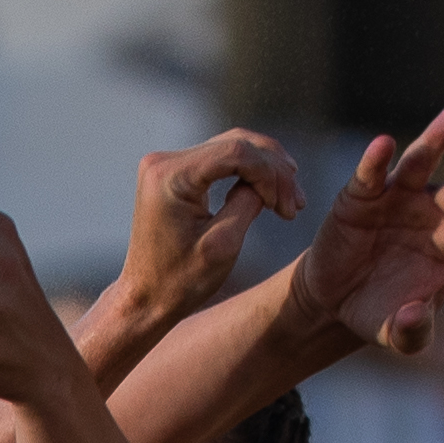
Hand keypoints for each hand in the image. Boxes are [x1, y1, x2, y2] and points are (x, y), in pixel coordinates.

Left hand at [110, 129, 302, 330]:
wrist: (145, 299)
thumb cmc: (181, 282)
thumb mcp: (223, 245)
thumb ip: (248, 203)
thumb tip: (270, 180)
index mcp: (170, 176)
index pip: (235, 153)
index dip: (270, 174)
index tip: (288, 206)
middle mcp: (164, 162)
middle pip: (235, 143)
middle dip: (273, 170)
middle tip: (297, 202)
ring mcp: (167, 165)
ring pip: (232, 149)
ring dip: (266, 170)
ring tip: (291, 198)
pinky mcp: (174, 173)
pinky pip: (220, 161)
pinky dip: (248, 173)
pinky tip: (271, 191)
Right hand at [288, 105, 443, 357]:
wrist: (335, 300)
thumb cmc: (381, 311)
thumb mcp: (397, 334)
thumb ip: (412, 332)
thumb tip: (415, 313)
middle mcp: (431, 214)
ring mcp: (398, 198)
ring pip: (422, 163)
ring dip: (438, 138)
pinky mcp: (362, 194)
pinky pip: (372, 174)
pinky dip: (376, 160)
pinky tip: (383, 144)